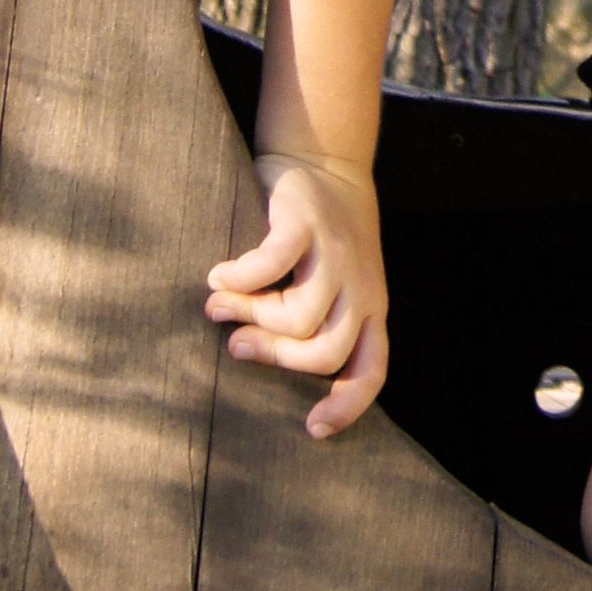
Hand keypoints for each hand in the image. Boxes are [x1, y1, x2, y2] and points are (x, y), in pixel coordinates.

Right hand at [205, 153, 388, 441]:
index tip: (312, 430)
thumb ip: (309, 321)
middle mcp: (360, 286)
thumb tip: (248, 354)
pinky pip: (272, 264)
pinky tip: (219, 274)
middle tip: (236, 345)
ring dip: (250, 315)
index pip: (371, 370)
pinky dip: (240, 276)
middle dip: (274, 357)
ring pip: (298, 317)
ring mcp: (336, 254)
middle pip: (325, 351)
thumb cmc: (317, 236)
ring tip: (220, 305)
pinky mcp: (306, 223)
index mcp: (370, 307)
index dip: (347, 405)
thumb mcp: (331, 283)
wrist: (323, 160)